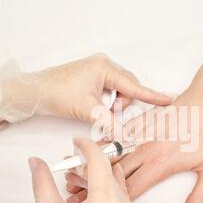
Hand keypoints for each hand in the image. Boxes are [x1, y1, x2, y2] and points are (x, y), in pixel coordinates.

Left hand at [0, 53, 171, 123]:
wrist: (33, 91)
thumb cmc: (56, 94)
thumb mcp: (87, 111)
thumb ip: (109, 123)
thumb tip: (125, 137)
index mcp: (105, 68)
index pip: (134, 86)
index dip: (152, 96)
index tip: (169, 99)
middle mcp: (104, 65)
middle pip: (128, 88)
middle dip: (124, 105)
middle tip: (114, 118)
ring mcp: (98, 69)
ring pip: (119, 90)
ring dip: (115, 104)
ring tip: (101, 114)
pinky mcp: (92, 75)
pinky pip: (110, 89)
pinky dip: (108, 101)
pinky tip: (97, 108)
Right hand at [28, 138, 136, 202]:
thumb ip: (42, 183)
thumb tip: (36, 162)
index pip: (99, 161)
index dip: (86, 146)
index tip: (76, 141)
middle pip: (107, 172)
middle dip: (86, 166)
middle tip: (67, 168)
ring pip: (114, 184)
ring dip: (94, 179)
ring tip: (72, 187)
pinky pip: (119, 198)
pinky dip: (103, 192)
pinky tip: (84, 201)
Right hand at [66, 84, 202, 202]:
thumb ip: (200, 197)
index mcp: (160, 163)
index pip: (130, 189)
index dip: (113, 202)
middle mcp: (146, 149)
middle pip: (113, 173)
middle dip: (93, 186)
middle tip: (74, 194)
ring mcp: (142, 134)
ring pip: (110, 153)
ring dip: (93, 165)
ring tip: (73, 175)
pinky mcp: (143, 123)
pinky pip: (117, 135)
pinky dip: (103, 144)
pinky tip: (93, 150)